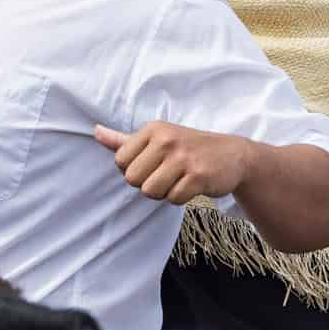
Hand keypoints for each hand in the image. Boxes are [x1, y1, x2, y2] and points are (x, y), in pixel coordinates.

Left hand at [95, 121, 250, 204]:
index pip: (120, 161)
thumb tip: (95, 131)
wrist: (233, 155)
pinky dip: (180, 198)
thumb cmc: (187, 147)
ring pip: (150, 191)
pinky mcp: (198, 176)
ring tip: (177, 180)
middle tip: (166, 175)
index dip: (134, 170)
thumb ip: (124, 139)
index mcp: (153, 130)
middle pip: (132, 179)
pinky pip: (172, 199)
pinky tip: (191, 185)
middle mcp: (166, 140)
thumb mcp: (156, 138)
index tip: (151, 165)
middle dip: (147, 184)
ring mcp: (183, 157)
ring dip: (163, 193)